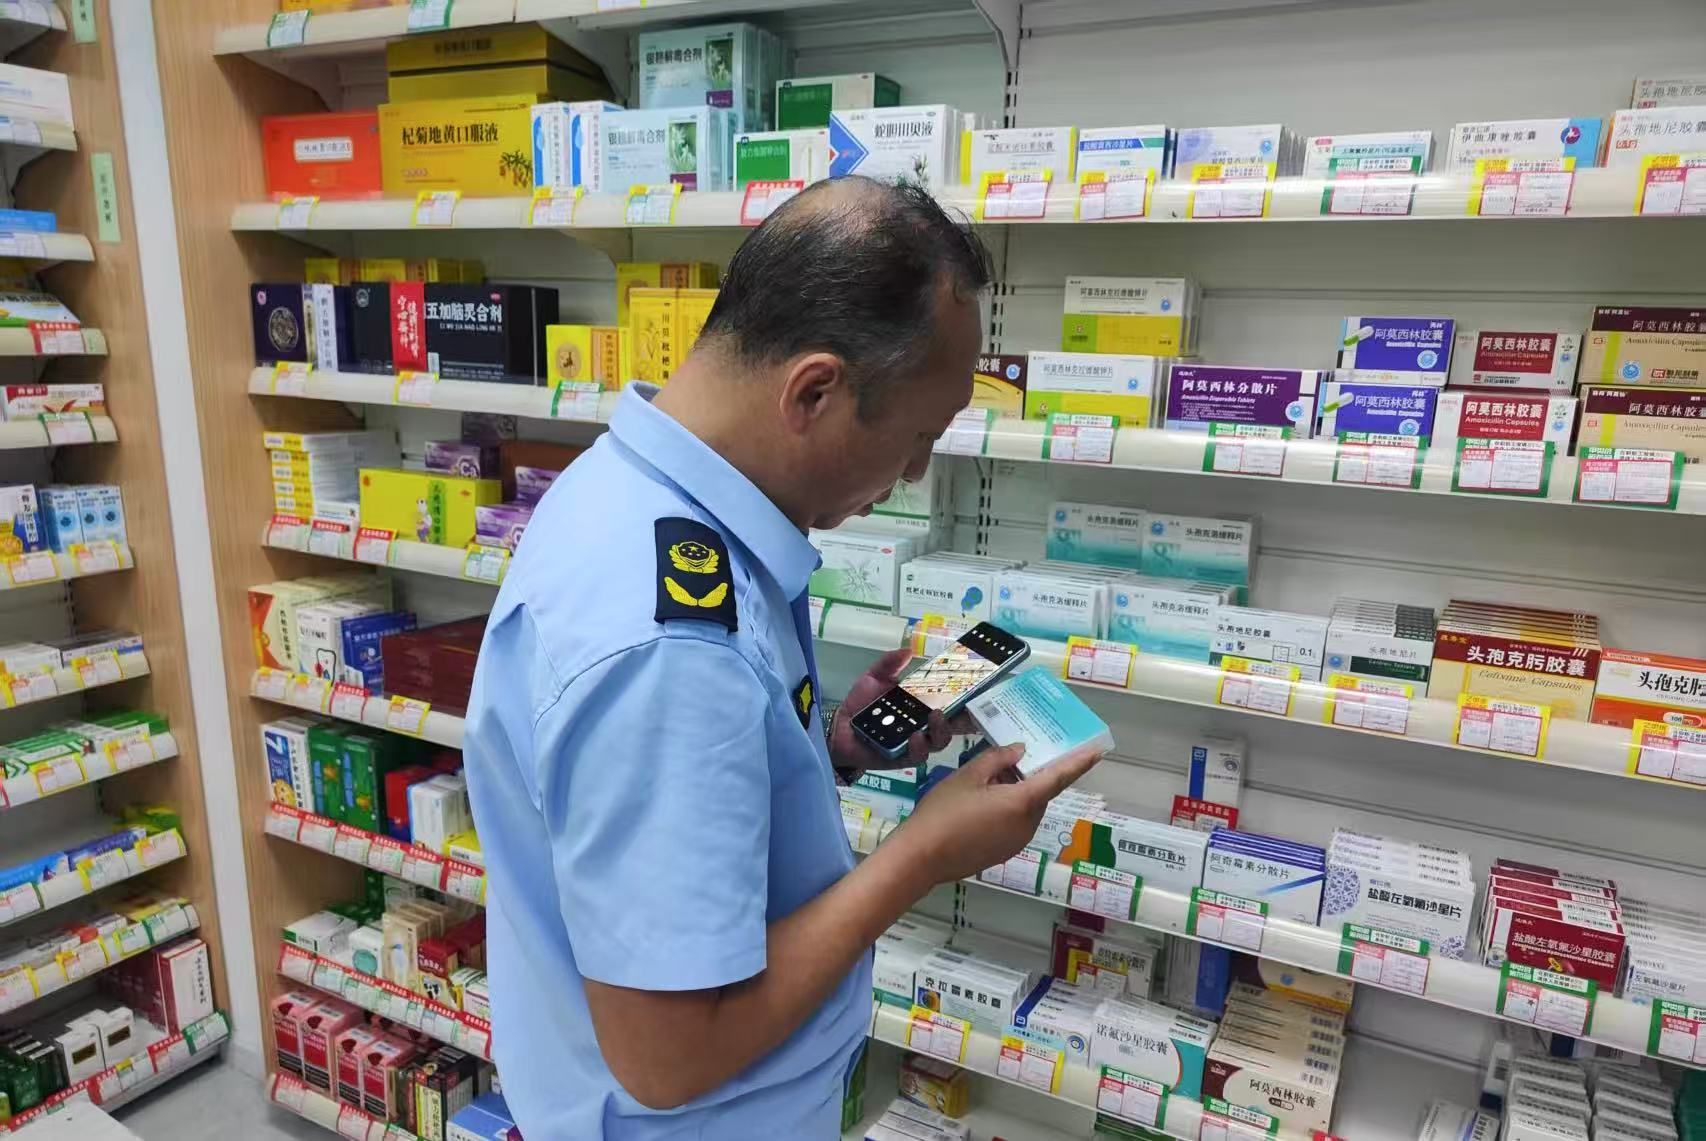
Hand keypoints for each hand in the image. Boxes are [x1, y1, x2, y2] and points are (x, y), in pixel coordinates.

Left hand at [830, 647, 972, 772]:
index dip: (966, 700)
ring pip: (939, 741)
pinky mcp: (901, 759)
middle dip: (964, 718)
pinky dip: (919, 747)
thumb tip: (909, 650)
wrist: (838, 727)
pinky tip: (916, 736)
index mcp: (921, 707)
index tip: (979, 690)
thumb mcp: (875, 678)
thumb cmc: (861, 704)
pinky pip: (917, 757)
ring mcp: (914, 744)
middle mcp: (923, 726)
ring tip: (937, 717)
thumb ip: (890, 663)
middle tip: (966, 707)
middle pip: (952, 725)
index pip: (949, 704)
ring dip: (942, 730)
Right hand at [887, 741, 1103, 885]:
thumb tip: (1020, 752)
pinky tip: (979, 805)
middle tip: (1006, 761)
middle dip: (1029, 776)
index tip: (1098, 750)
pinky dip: (1007, 810)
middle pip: (1039, 794)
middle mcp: (1027, 824)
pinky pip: (1015, 823)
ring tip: (983, 784)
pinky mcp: (1005, 852)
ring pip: (1026, 809)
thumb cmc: (943, 812)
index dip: (1079, 763)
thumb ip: (997, 760)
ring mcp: (1017, 841)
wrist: (921, 857)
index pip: (1059, 778)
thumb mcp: (967, 776)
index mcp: (1022, 802)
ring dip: (1015, 793)